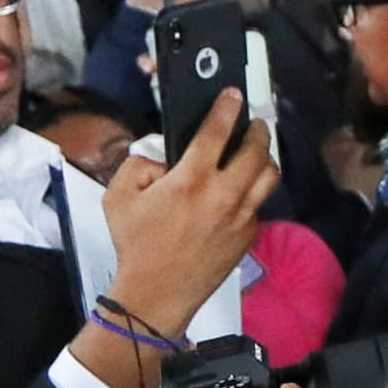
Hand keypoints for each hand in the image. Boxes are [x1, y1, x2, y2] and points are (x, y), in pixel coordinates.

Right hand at [101, 91, 274, 337]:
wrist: (157, 293)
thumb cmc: (136, 244)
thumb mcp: (118, 196)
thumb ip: (138, 165)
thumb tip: (163, 157)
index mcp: (191, 180)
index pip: (216, 132)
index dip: (226, 108)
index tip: (232, 94)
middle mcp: (224, 195)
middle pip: (257, 150)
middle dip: (257, 130)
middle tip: (252, 123)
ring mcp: (242, 217)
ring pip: (269, 176)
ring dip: (265, 158)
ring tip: (255, 151)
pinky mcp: (249, 235)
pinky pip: (259, 204)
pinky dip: (253, 192)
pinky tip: (240, 191)